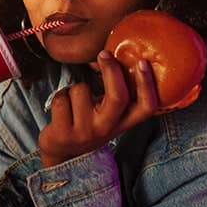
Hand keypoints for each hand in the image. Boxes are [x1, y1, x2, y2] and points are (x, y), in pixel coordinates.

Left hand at [37, 51, 158, 167]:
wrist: (63, 153)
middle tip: (104, 53)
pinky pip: (62, 98)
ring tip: (73, 104)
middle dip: (112, 70)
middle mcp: (107, 129)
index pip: (146, 107)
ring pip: (81, 91)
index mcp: (123, 123)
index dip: (147, 85)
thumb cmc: (88, 124)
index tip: (143, 62)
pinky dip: (60, 98)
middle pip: (118, 96)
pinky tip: (62, 111)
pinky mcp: (64, 133)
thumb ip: (114, 95)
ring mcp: (85, 132)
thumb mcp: (107, 114)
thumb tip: (111, 57)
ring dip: (74, 89)